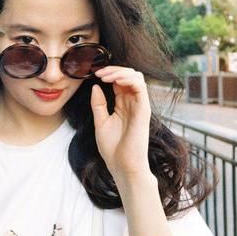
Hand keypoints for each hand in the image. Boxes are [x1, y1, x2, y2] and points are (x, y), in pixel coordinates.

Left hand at [89, 66, 151, 180]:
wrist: (122, 166)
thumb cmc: (113, 149)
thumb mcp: (100, 122)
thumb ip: (98, 104)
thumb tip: (95, 86)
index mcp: (123, 105)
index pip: (119, 81)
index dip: (108, 74)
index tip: (93, 74)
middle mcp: (132, 103)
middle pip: (129, 75)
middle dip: (114, 69)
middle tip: (98, 72)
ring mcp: (139, 105)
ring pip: (136, 77)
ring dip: (120, 72)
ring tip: (104, 75)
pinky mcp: (143, 110)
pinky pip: (140, 86)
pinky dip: (127, 78)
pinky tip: (113, 80)